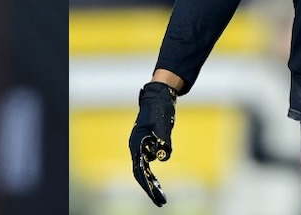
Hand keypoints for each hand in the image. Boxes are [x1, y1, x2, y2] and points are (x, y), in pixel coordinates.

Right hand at [128, 81, 176, 205]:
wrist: (158, 97)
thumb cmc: (159, 110)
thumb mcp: (163, 126)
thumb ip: (163, 142)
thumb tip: (163, 157)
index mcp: (137, 143)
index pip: (140, 169)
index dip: (147, 184)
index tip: (154, 195)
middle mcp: (136, 147)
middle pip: (140, 173)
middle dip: (149, 189)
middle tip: (160, 202)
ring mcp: (141, 147)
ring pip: (144, 170)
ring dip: (152, 184)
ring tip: (161, 197)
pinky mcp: (147, 145)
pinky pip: (149, 164)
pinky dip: (153, 176)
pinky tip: (158, 185)